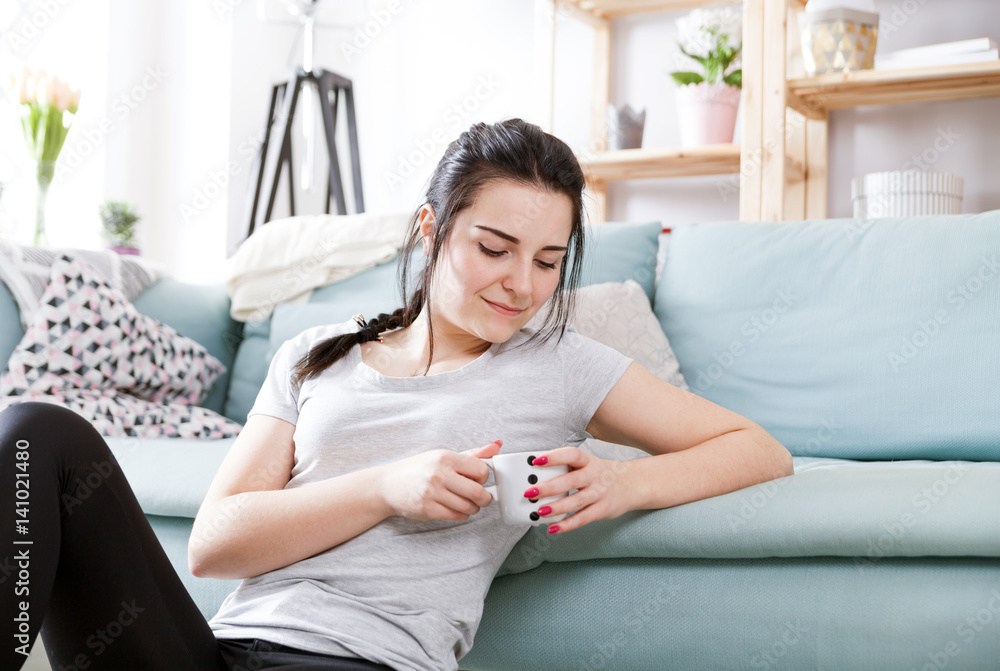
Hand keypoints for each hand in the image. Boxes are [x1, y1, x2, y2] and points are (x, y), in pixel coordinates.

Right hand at [378, 440, 501, 522]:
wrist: (387, 485)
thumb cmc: (419, 469)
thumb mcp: (443, 456)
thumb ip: (473, 453)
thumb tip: (497, 445)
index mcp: (445, 458)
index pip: (481, 470)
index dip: (484, 477)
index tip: (479, 479)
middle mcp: (439, 474)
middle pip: (478, 492)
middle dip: (485, 498)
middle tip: (482, 497)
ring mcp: (432, 493)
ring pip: (468, 507)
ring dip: (473, 508)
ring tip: (467, 502)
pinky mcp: (427, 510)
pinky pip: (456, 516)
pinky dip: (461, 515)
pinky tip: (455, 508)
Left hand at [527, 446, 634, 534]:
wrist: (632, 484)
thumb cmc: (600, 474)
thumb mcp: (587, 464)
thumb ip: (567, 468)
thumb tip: (535, 476)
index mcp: (588, 461)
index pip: (572, 455)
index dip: (554, 457)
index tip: (537, 461)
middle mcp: (595, 475)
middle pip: (572, 481)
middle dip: (550, 487)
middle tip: (531, 492)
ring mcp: (600, 493)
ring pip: (577, 501)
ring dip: (557, 507)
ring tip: (540, 511)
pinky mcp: (603, 509)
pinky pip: (583, 518)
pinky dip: (567, 525)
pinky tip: (552, 528)